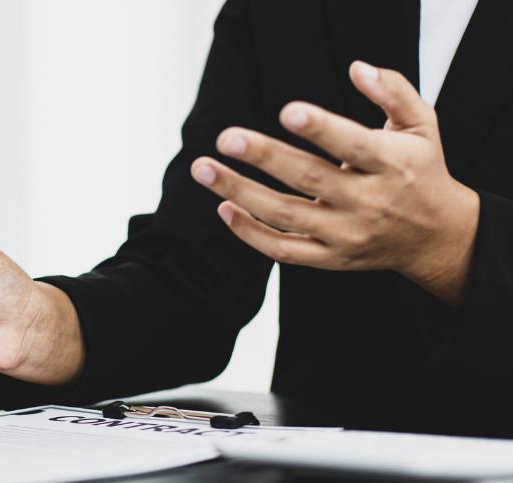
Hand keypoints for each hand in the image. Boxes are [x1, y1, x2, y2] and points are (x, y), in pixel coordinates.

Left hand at [190, 60, 479, 305]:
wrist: (435, 236)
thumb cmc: (419, 169)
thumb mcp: (421, 125)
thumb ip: (393, 91)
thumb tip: (357, 68)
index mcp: (393, 165)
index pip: (355, 146)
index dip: (322, 129)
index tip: (288, 110)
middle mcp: (369, 202)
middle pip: (309, 180)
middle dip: (264, 157)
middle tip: (225, 137)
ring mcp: (346, 235)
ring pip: (285, 216)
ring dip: (239, 193)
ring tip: (203, 169)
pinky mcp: (330, 258)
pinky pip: (282, 250)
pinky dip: (249, 233)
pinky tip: (223, 208)